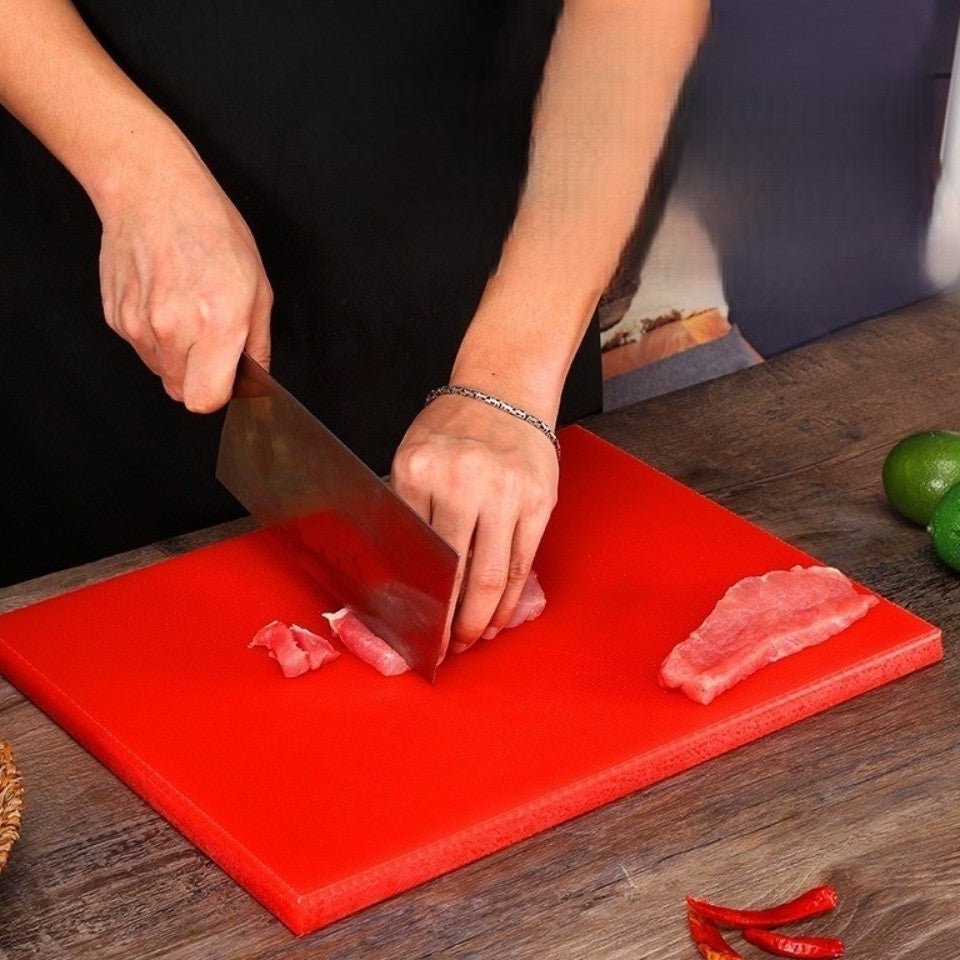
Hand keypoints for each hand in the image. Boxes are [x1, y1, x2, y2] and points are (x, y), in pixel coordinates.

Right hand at [96, 137, 271, 409]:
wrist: (153, 192)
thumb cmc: (211, 230)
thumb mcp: (258, 287)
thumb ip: (257, 343)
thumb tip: (256, 379)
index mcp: (216, 325)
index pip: (206, 400)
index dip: (221, 394)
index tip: (229, 379)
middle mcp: (173, 330)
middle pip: (183, 392)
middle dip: (201, 377)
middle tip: (211, 341)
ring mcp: (139, 325)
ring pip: (162, 373)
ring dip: (178, 358)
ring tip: (188, 312)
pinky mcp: (116, 319)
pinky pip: (142, 349)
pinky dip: (155, 338)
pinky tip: (166, 301)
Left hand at [391, 394, 558, 651]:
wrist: (505, 391)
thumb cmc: (453, 429)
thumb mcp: (414, 457)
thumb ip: (410, 509)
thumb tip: (405, 577)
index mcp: (419, 470)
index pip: (413, 552)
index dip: (414, 598)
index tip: (412, 628)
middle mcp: (462, 481)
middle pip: (452, 573)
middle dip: (448, 621)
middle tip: (444, 648)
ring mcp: (505, 493)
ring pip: (491, 576)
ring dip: (481, 619)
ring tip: (473, 640)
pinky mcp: (537, 502)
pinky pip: (522, 564)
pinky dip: (509, 598)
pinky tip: (500, 616)